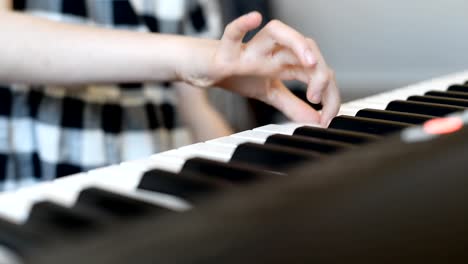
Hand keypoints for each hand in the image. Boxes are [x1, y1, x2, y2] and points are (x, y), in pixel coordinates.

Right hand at [185, 12, 339, 125]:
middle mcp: (271, 51)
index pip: (316, 69)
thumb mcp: (269, 93)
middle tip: (317, 98)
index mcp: (283, 60)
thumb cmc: (235, 74)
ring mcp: (250, 50)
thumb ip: (292, 106)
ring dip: (297, 44)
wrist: (203, 70)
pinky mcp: (226, 52)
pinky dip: (241, 25)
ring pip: (276, 32)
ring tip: (309, 62)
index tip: (327, 116)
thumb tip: (314, 121)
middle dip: (319, 72)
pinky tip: (254, 18)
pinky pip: (232, 34)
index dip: (329, 92)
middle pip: (305, 46)